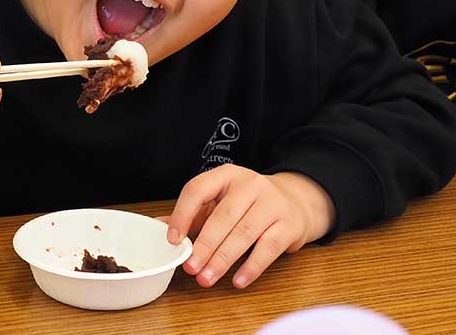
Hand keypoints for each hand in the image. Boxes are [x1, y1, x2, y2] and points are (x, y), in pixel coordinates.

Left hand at [164, 166, 334, 288]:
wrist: (296, 201)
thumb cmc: (249, 204)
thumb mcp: (220, 201)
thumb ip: (193, 214)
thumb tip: (158, 226)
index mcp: (226, 175)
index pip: (198, 189)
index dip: (182, 214)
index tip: (173, 239)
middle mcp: (250, 185)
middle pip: (222, 216)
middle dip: (204, 245)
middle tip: (190, 268)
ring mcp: (272, 203)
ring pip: (244, 233)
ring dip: (223, 259)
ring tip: (207, 278)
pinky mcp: (289, 224)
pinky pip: (268, 248)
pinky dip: (251, 267)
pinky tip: (238, 280)